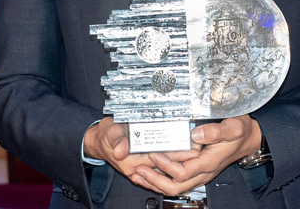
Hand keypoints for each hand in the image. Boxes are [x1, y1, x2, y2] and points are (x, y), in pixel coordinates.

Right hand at [83, 117, 197, 185]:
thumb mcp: (110, 133)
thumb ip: (117, 140)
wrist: (99, 141)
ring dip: (180, 157)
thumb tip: (121, 150)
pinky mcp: (144, 162)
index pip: (159, 159)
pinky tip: (184, 151)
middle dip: (183, 156)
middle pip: (165, 163)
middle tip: (200, 148)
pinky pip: (160, 163)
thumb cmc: (106, 135)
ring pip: (165, 164)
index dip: (176, 155)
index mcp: (131, 161)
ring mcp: (141, 166)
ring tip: (197, 148)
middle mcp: (138, 167)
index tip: (191, 150)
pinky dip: (172, 157)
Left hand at [132, 116, 262, 194]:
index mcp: (210, 162)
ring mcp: (201, 173)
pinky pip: (178, 182)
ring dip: (155, 183)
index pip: (183, 172)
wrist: (249, 138)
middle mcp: (204, 171)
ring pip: (175, 187)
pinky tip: (151, 173)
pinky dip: (161, 180)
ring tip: (138, 174)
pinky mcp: (198, 170)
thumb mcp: (233, 126)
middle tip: (138, 170)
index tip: (154, 154)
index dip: (167, 166)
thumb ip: (215, 131)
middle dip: (154, 180)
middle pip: (175, 186)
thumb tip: (194, 135)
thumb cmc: (241, 131)